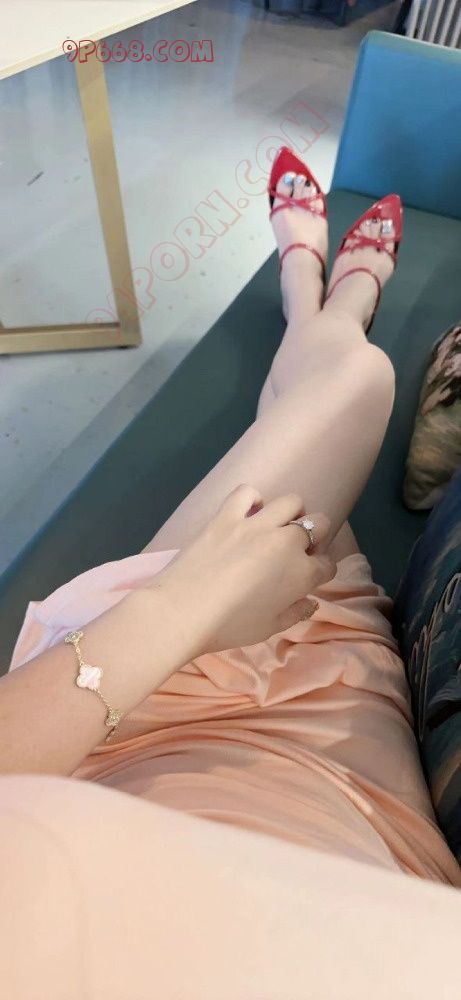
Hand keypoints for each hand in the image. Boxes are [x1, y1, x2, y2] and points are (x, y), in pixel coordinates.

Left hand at [148, 484, 335, 654]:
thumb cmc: (229, 627)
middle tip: (296, 553)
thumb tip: (311, 602)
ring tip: (276, 528)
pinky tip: (248, 513)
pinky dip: (252, 499)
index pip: (328, 565)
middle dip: (315, 538)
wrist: (182, 611)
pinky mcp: (227, 515)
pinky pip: (247, 492)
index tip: (307, 579)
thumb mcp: (270, 628)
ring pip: (291, 502)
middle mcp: (286, 542)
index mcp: (301, 573)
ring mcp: (256, 524)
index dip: (320, 572)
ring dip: (291, 514)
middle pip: (318, 525)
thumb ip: (296, 613)